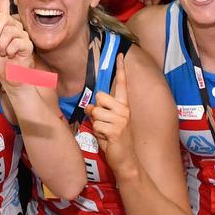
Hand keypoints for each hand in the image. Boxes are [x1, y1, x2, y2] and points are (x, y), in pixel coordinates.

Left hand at [0, 0, 33, 82]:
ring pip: (6, 32)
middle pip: (1, 20)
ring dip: (1, 45)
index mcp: (3, 25)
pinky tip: (12, 56)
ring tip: (5, 53)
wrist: (10, 77)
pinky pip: (13, 42)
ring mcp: (21, 34)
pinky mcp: (27, 43)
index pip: (3, 4)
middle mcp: (13, 26)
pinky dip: (8, 52)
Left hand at [84, 55, 135, 173]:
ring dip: (95, 123)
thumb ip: (98, 112)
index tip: (121, 55)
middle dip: (95, 110)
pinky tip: (106, 138)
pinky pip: (96, 125)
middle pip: (100, 97)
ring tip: (104, 132)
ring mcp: (121, 120)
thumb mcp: (105, 123)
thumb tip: (89, 106)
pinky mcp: (116, 130)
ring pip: (95, 112)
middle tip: (103, 123)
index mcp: (124, 107)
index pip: (122, 84)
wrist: (125, 160)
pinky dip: (97, 132)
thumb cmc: (113, 140)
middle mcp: (124, 110)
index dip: (121, 69)